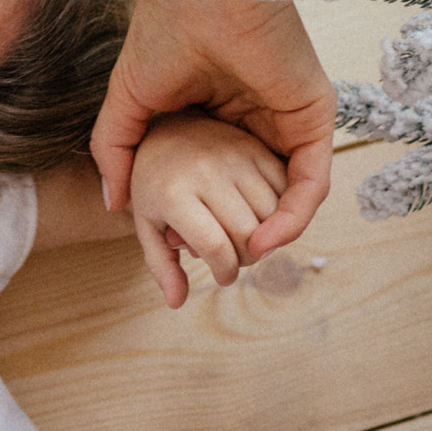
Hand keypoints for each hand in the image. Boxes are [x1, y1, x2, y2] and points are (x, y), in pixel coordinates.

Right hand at [90, 0, 334, 259]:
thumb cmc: (164, 35)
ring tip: (246, 258)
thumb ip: (117, 150)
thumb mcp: (128, 103)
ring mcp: (287, 119)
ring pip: (288, 191)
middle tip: (223, 265)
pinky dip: (295, 215)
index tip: (186, 247)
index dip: (207, 215)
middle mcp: (255, 118)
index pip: (221, 177)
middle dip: (243, 233)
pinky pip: (312, 180)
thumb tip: (116, 202)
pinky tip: (269, 239)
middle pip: (257, 191)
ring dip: (272, 233)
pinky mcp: (314, 118)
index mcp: (216, 111)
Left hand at [126, 111, 288, 307]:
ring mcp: (232, 155)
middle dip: (247, 259)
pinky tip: (261, 214)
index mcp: (172, 192)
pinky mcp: (254, 146)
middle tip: (236, 259)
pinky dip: (280, 209)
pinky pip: (285, 188)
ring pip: (272, 214)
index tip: (222, 277)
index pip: (214, 246)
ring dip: (267, 237)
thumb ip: (161, 263)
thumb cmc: (154, 183)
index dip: (224, 271)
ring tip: (247, 238)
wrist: (164, 129)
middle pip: (248, 234)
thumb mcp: (146, 223)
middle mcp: (205, 171)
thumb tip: (176, 301)